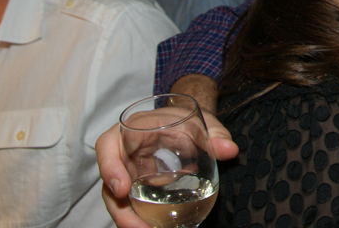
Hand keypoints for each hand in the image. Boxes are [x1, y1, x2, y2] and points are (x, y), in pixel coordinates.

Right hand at [96, 79, 236, 226]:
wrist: (185, 126)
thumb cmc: (186, 120)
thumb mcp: (201, 122)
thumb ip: (215, 134)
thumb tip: (229, 150)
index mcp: (132, 129)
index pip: (108, 145)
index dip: (109, 167)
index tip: (122, 189)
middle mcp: (123, 154)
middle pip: (109, 183)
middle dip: (120, 209)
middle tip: (138, 227)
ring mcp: (128, 174)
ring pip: (118, 201)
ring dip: (130, 220)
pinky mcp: (136, 189)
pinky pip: (132, 206)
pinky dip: (141, 219)